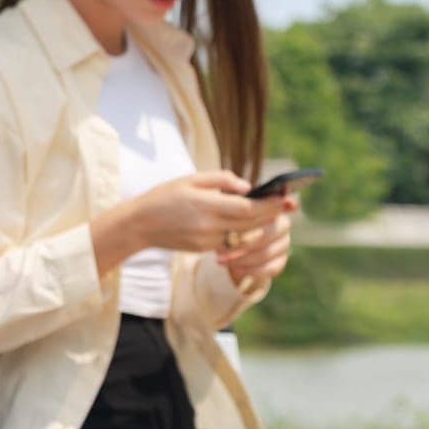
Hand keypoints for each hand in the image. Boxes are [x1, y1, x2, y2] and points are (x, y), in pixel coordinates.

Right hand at [128, 171, 282, 253]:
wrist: (140, 224)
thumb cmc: (165, 196)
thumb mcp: (190, 179)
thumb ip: (221, 179)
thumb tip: (247, 186)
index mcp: (206, 205)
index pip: (248, 208)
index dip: (270, 204)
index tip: (286, 197)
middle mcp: (209, 226)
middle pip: (251, 223)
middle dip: (271, 214)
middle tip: (288, 204)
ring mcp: (208, 241)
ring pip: (245, 235)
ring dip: (261, 225)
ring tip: (273, 213)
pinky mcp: (205, 249)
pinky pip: (232, 242)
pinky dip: (244, 233)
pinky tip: (252, 224)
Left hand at [215, 193, 298, 285]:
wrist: (230, 241)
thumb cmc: (224, 214)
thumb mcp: (223, 201)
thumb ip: (232, 189)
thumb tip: (246, 188)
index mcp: (272, 205)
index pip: (275, 206)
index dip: (270, 208)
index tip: (250, 215)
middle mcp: (282, 223)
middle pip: (269, 232)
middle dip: (243, 242)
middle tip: (220, 247)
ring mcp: (283, 242)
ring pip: (268, 252)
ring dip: (243, 258)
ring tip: (221, 260)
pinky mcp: (280, 260)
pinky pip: (273, 268)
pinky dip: (253, 270)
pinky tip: (236, 269)